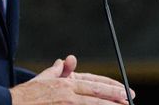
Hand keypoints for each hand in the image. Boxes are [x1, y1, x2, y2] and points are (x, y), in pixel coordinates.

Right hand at [10, 55, 133, 103]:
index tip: (124, 89)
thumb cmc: (27, 95)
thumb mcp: (44, 78)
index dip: (111, 87)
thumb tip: (66, 60)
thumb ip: (58, 70)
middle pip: (98, 96)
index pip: (94, 83)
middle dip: (116, 98)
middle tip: (131, 99)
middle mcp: (69, 94)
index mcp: (66, 83)